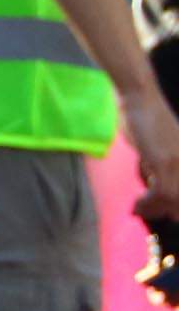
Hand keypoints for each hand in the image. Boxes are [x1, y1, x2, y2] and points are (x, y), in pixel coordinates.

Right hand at [130, 94, 178, 221]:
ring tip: (138, 209)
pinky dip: (147, 202)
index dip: (173, 207)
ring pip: (174, 199)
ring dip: (153, 209)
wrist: (140, 99)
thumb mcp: (156, 147)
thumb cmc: (144, 119)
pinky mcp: (165, 160)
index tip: (154, 210)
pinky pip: (161, 192)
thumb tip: (153, 186)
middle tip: (144, 212)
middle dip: (165, 211)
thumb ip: (159, 165)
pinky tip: (137, 202)